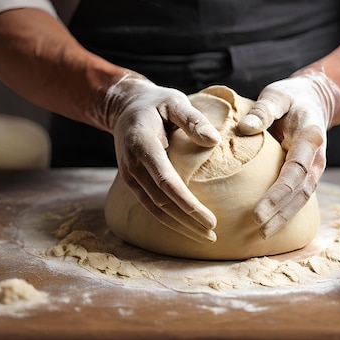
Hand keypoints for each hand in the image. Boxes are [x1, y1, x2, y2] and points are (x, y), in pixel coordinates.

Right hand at [101, 74, 220, 242]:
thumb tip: (214, 140)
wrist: (125, 106)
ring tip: (205, 238)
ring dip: (179, 226)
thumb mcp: (174, 100)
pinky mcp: (132, 181)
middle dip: (188, 222)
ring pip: (155, 209)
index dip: (188, 204)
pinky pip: (150, 205)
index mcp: (143, 144)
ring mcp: (129, 175)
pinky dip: (169, 220)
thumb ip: (192, 119)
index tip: (210, 220)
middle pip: (161, 202)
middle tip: (213, 236)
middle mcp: (132, 164)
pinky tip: (187, 228)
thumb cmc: (156, 102)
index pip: (166, 181)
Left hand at [238, 69, 339, 238]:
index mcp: (310, 137)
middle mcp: (316, 156)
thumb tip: (244, 128)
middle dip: (281, 213)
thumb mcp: (276, 95)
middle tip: (258, 230)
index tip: (258, 212)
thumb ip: (264, 110)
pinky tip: (271, 225)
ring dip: (284, 217)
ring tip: (263, 235)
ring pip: (302, 198)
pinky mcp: (307, 172)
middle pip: (301, 191)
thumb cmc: (291, 96)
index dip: (277, 194)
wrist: (315, 98)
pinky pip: (299, 195)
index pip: (294, 171)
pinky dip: (286, 211)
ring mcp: (314, 167)